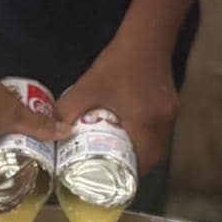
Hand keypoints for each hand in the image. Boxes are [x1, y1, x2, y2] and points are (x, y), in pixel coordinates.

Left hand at [54, 39, 179, 177]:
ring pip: (157, 148)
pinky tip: (130, 140)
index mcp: (145, 122)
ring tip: (118, 161)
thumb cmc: (118, 62)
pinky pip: (159, 134)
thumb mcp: (87, 87)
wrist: (146, 37)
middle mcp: (163, 123)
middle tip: (110, 174)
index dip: (126, 177)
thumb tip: (51, 132)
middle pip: (151, 159)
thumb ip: (67, 110)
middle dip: (132, 170)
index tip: (109, 184)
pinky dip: (146, 142)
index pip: (140, 163)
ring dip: (140, 156)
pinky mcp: (171, 107)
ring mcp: (170, 115)